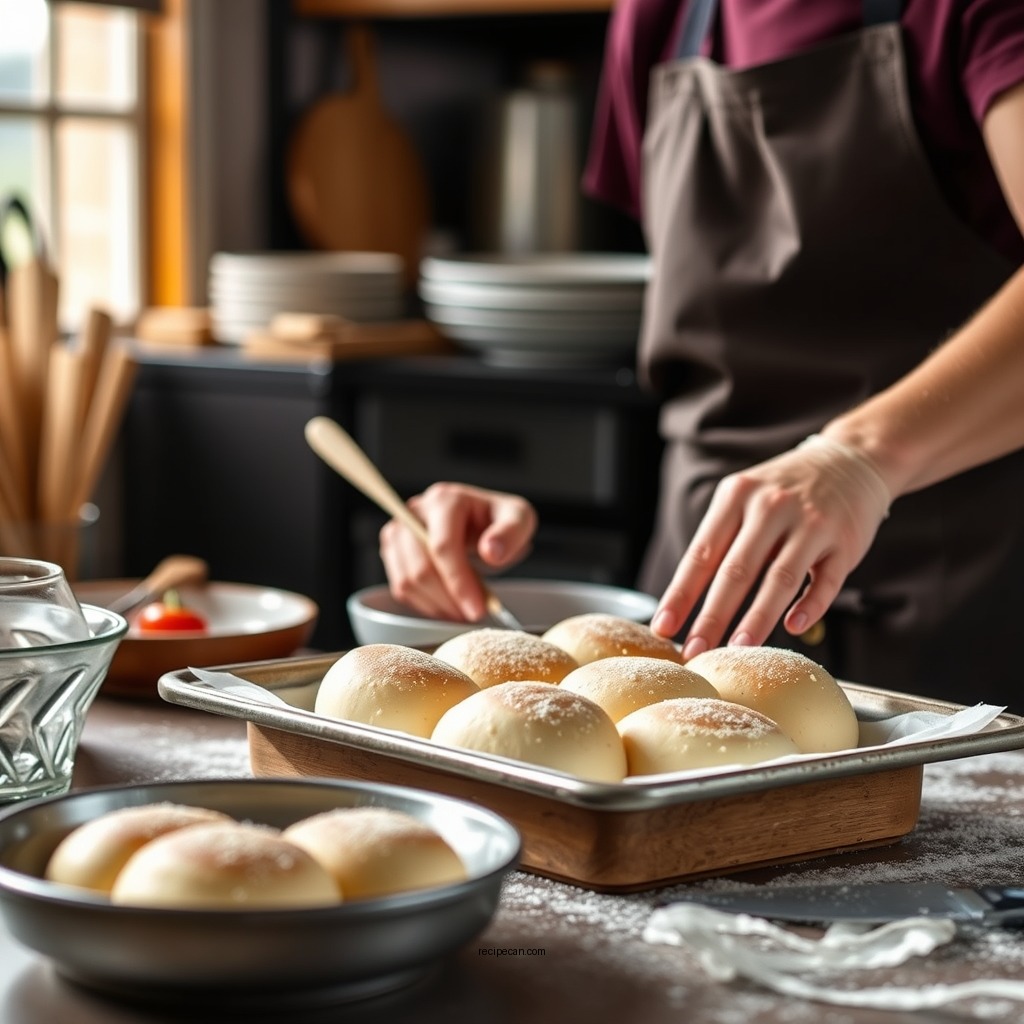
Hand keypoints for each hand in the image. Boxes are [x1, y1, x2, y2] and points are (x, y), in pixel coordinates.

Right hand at [379, 482, 536, 620]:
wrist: (482, 521)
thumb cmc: (499, 520)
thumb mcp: (519, 518)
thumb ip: (511, 532)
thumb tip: (491, 552)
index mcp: (445, 500)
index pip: (443, 546)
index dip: (458, 581)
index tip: (477, 608)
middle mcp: (415, 512)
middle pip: (421, 566)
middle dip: (448, 599)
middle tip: (472, 616)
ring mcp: (399, 531)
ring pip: (406, 580)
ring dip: (436, 605)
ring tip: (463, 614)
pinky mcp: (393, 551)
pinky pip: (401, 587)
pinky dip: (424, 604)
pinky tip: (448, 607)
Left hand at [650, 435, 891, 658]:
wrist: (850, 461)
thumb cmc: (782, 492)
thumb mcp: (744, 498)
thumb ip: (720, 540)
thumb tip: (684, 601)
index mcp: (736, 496)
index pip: (701, 553)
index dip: (681, 594)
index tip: (663, 627)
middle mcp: (771, 506)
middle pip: (736, 570)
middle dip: (712, 616)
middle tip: (695, 653)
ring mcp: (811, 523)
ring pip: (780, 578)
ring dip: (757, 618)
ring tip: (738, 649)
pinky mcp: (845, 541)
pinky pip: (826, 581)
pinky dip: (810, 606)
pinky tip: (793, 628)